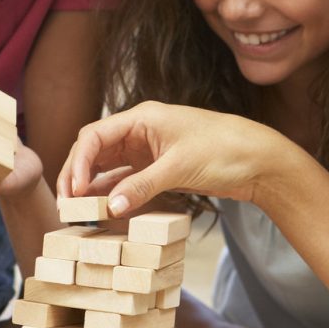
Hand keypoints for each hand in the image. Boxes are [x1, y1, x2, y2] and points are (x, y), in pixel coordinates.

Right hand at [57, 101, 292, 215]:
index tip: (75, 191)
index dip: (79, 162)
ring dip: (92, 185)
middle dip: (78, 174)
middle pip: (95, 149)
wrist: (260, 160)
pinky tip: (103, 209)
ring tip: (79, 210)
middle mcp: (140, 131)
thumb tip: (109, 207)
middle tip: (68, 204)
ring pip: (108, 166)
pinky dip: (113, 192)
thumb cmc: (224, 150)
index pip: (95, 135)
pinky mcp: (158, 167)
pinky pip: (126, 179)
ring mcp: (148, 150)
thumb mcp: (180, 168)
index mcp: (143, 117)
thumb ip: (142, 186)